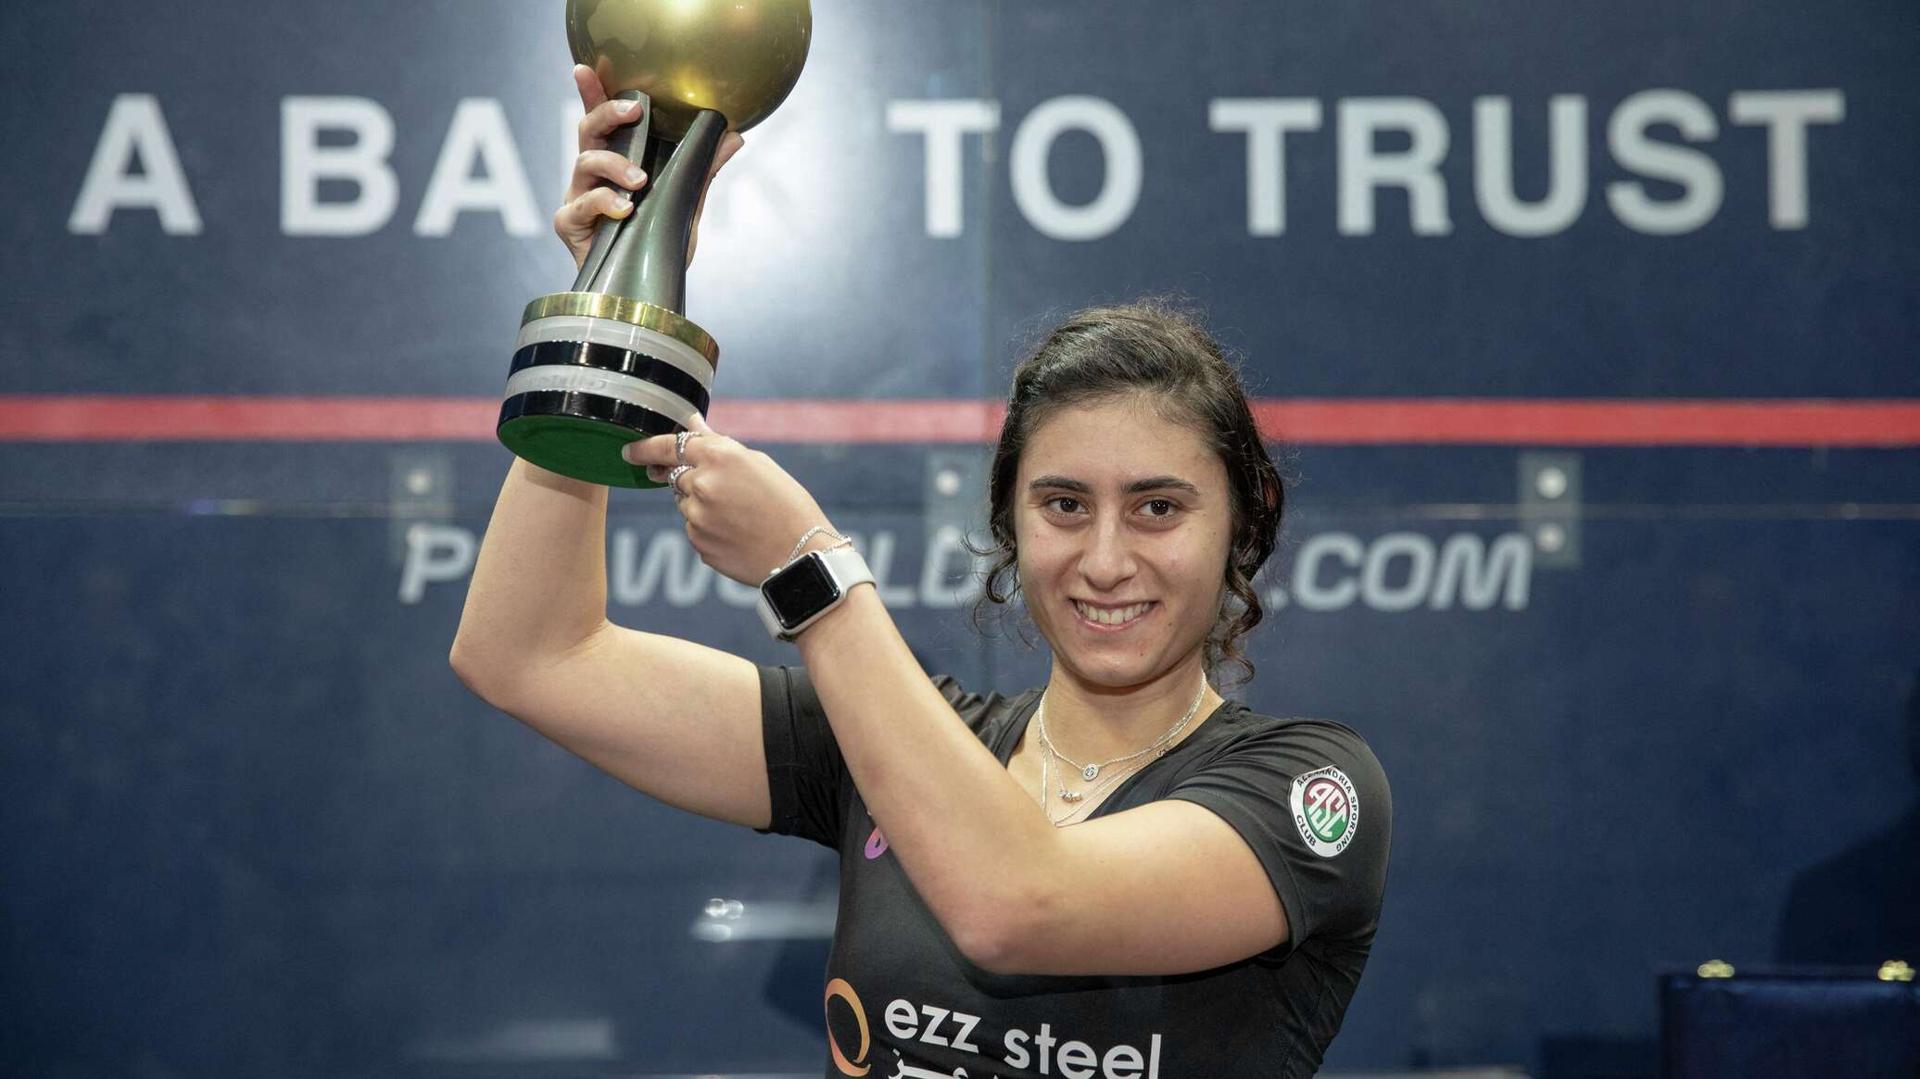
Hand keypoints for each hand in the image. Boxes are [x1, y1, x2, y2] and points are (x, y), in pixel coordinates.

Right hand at [556, 65, 745, 270]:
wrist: (644, 293)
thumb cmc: (656, 245)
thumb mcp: (685, 205)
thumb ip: (703, 171)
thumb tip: (735, 135)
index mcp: (614, 163)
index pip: (602, 122)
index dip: (591, 93)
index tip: (585, 67)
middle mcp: (591, 175)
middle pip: (588, 130)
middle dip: (607, 112)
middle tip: (633, 110)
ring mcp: (577, 197)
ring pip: (586, 162)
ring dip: (616, 165)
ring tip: (640, 182)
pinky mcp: (568, 223)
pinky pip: (582, 203)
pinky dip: (605, 202)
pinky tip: (625, 210)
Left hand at [623, 417, 838, 585]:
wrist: (802, 555)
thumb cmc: (788, 505)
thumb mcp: (758, 464)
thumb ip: (717, 445)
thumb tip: (691, 423)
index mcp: (720, 456)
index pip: (668, 445)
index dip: (645, 448)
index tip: (631, 452)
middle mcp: (701, 484)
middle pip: (675, 475)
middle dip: (689, 479)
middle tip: (722, 492)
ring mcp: (696, 516)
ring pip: (684, 503)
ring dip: (701, 504)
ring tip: (739, 515)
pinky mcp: (697, 543)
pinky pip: (694, 529)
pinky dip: (708, 528)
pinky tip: (737, 533)